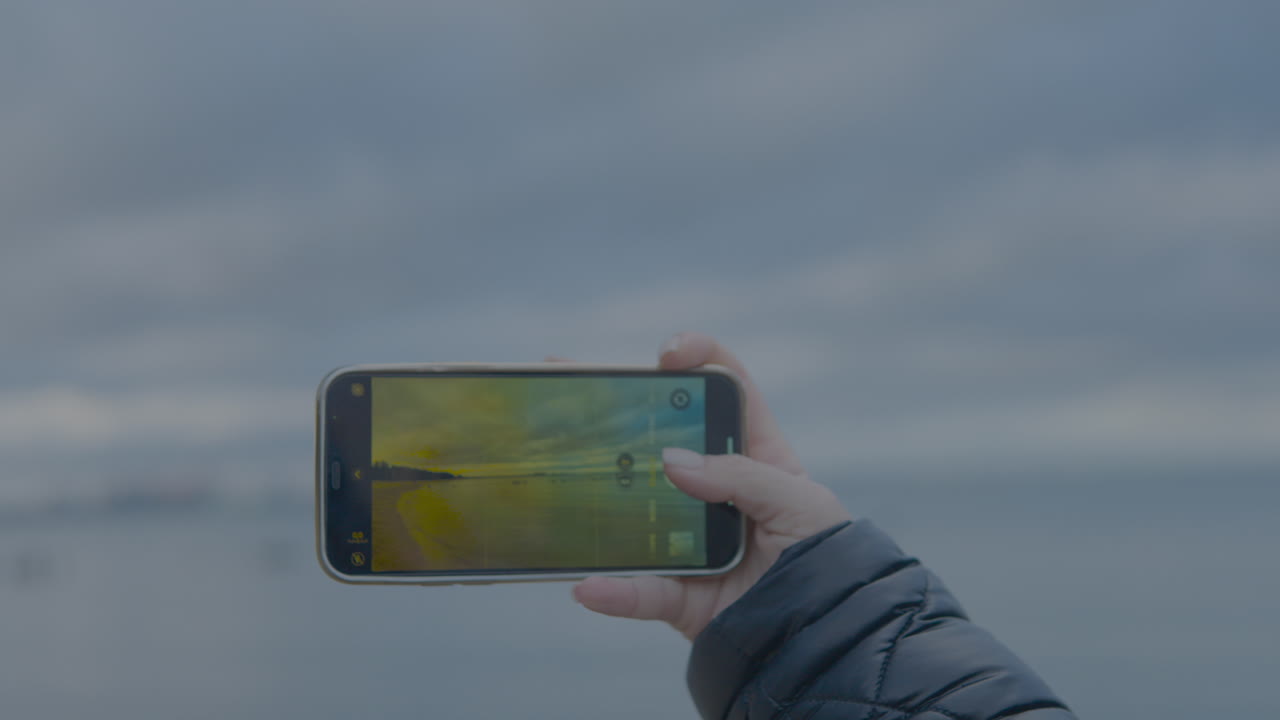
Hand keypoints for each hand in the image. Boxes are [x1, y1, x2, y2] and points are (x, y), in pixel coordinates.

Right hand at [569, 332, 851, 640]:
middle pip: (659, 439)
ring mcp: (690, 542)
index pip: (727, 390)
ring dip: (591, 495)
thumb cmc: (827, 560)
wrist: (829, 637)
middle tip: (570, 379)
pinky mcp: (680, 596)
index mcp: (755, 455)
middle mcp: (715, 491)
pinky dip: (614, 591)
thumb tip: (672, 462)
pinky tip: (587, 585)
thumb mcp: (800, 504)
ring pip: (632, 512)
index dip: (699, 359)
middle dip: (613, 409)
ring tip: (554, 470)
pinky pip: (640, 593)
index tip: (669, 355)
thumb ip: (742, 477)